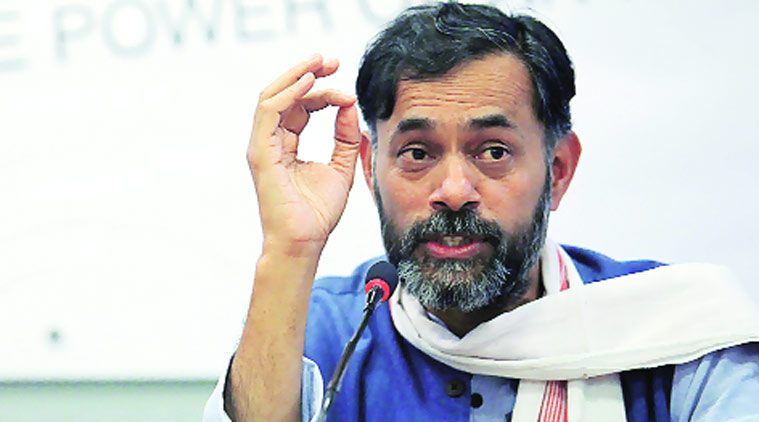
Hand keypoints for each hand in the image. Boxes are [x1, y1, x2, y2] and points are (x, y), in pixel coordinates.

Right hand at [247, 54, 360, 255]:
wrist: (305, 243)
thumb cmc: (318, 213)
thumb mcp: (341, 167)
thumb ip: (346, 137)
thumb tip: (350, 106)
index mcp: (286, 144)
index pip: (300, 106)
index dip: (323, 91)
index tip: (349, 90)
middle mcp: (271, 141)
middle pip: (285, 95)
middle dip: (308, 73)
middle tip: (333, 61)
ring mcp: (262, 146)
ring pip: (273, 96)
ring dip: (297, 75)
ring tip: (321, 63)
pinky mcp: (261, 153)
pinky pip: (270, 112)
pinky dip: (289, 93)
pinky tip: (311, 83)